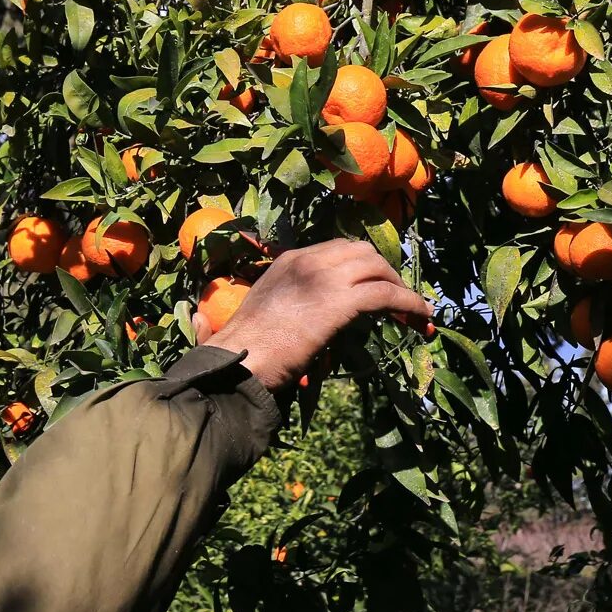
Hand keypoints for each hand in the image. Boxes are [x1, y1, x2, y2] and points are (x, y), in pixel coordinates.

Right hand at [195, 239, 430, 391]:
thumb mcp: (243, 319)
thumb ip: (232, 313)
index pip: (337, 249)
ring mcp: (327, 278)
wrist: (240, 361)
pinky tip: (421, 318)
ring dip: (400, 287)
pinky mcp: (342, 301)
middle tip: (397, 296)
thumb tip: (190, 316)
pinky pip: (388, 295)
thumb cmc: (237, 351)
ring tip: (413, 309)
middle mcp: (310, 261)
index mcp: (289, 262)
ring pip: (379, 268)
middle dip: (384, 271)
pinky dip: (410, 304)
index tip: (374, 283)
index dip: (361, 265)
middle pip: (362, 252)